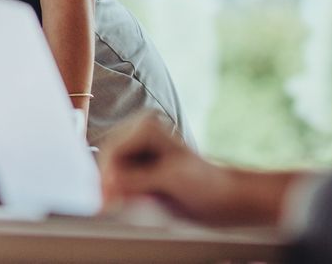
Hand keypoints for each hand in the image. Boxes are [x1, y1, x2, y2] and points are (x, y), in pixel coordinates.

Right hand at [98, 114, 298, 225]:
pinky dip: (121, 192)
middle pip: (109, 158)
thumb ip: (134, 180)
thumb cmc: (205, 185)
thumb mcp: (167, 179)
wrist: (226, 198)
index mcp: (146, 126)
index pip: (112, 149)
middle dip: (108, 181)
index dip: (106, 174)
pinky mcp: (141, 166)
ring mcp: (140, 149)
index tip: (105, 197)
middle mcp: (140, 133)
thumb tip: (107, 185)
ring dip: (114, 188)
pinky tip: (127, 201)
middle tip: (108, 205)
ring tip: (117, 204)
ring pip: (112, 170)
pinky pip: (120, 178)